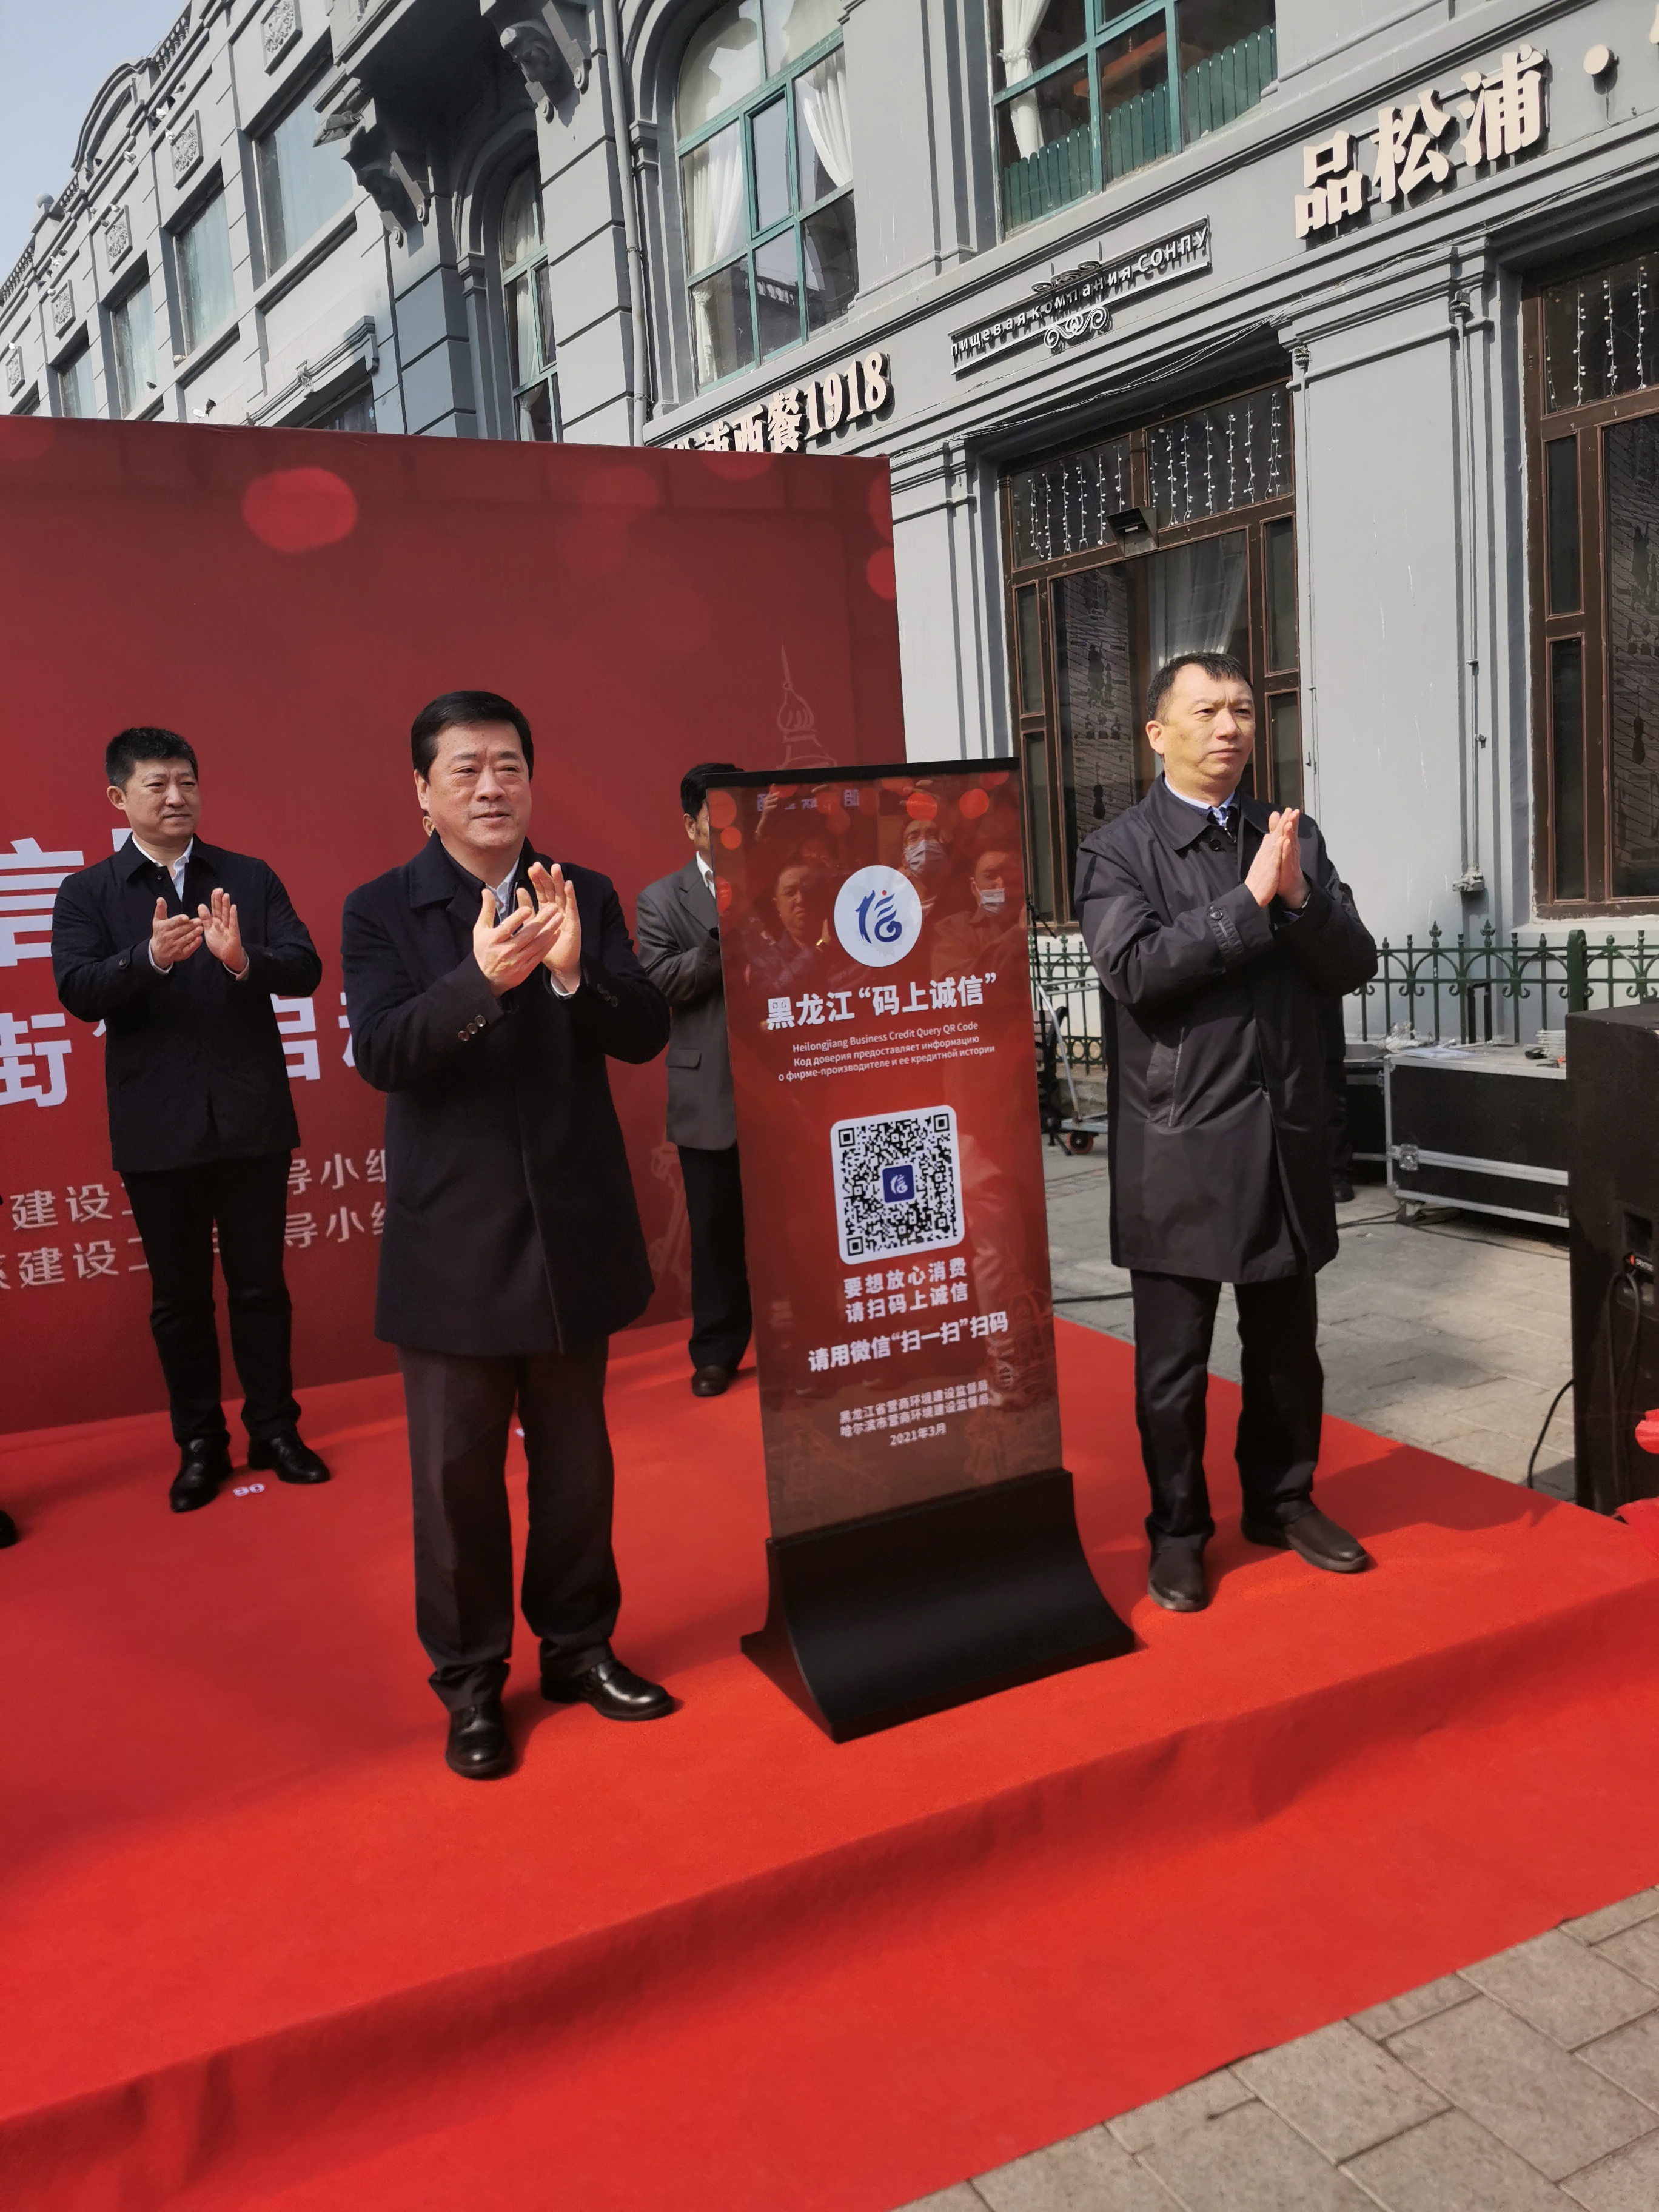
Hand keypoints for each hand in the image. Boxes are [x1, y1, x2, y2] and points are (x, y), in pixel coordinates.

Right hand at [150, 897, 202, 969]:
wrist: (158, 952)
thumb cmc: (160, 933)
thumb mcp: (158, 921)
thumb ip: (160, 910)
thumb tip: (160, 899)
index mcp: (163, 928)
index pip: (172, 923)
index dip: (179, 920)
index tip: (186, 918)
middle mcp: (168, 938)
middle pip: (181, 930)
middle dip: (191, 925)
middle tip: (200, 920)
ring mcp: (175, 947)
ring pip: (186, 939)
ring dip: (194, 933)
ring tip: (201, 928)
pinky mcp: (181, 954)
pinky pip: (189, 949)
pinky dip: (194, 944)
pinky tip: (199, 939)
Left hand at [197, 888, 247, 974]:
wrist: (227, 957)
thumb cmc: (219, 944)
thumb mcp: (208, 930)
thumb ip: (205, 919)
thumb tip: (201, 905)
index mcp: (215, 922)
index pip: (215, 909)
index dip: (214, 900)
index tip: (215, 891)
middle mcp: (222, 923)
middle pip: (220, 909)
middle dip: (219, 900)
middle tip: (219, 889)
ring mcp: (228, 927)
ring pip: (226, 914)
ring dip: (226, 905)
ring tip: (225, 895)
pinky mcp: (233, 933)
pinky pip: (233, 923)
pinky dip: (233, 916)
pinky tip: (233, 908)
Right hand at [471, 883, 564, 996]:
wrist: (487, 978)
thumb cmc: (484, 950)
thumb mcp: (481, 930)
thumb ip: (487, 910)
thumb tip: (487, 890)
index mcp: (494, 940)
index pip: (507, 927)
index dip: (518, 918)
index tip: (529, 908)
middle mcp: (506, 951)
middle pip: (527, 934)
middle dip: (542, 920)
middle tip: (553, 908)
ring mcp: (517, 961)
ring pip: (537, 944)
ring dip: (550, 930)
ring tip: (559, 917)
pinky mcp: (525, 968)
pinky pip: (540, 954)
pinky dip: (549, 943)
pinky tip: (557, 932)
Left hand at [528, 862, 581, 990]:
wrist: (558, 964)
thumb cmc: (544, 946)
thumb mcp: (531, 925)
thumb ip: (526, 909)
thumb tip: (520, 890)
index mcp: (547, 909)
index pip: (542, 890)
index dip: (537, 880)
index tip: (530, 869)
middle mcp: (557, 909)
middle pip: (552, 889)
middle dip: (546, 877)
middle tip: (538, 865)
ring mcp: (566, 914)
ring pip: (562, 894)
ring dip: (559, 881)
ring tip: (556, 868)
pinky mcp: (574, 922)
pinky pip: (572, 907)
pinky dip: (571, 895)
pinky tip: (568, 885)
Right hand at [1245, 817, 1285, 908]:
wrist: (1251, 895)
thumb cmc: (1257, 881)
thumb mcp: (1261, 861)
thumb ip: (1265, 848)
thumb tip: (1267, 837)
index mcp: (1265, 852)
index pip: (1273, 835)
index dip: (1280, 824)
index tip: (1286, 812)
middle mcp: (1265, 853)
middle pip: (1275, 834)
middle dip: (1283, 821)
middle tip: (1290, 809)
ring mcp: (1267, 859)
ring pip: (1276, 841)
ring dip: (1282, 829)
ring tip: (1288, 818)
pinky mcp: (1270, 868)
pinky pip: (1275, 856)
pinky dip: (1279, 847)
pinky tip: (1284, 838)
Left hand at [1271, 809, 1307, 909]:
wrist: (1290, 885)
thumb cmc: (1285, 864)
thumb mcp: (1280, 846)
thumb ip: (1277, 831)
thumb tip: (1275, 817)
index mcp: (1289, 844)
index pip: (1289, 830)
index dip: (1289, 820)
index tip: (1289, 809)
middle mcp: (1292, 849)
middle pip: (1292, 834)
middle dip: (1293, 823)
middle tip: (1294, 812)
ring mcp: (1290, 858)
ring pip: (1291, 844)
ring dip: (1290, 834)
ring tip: (1290, 824)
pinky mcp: (1288, 867)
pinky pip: (1287, 857)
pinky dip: (1287, 850)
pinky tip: (1286, 843)